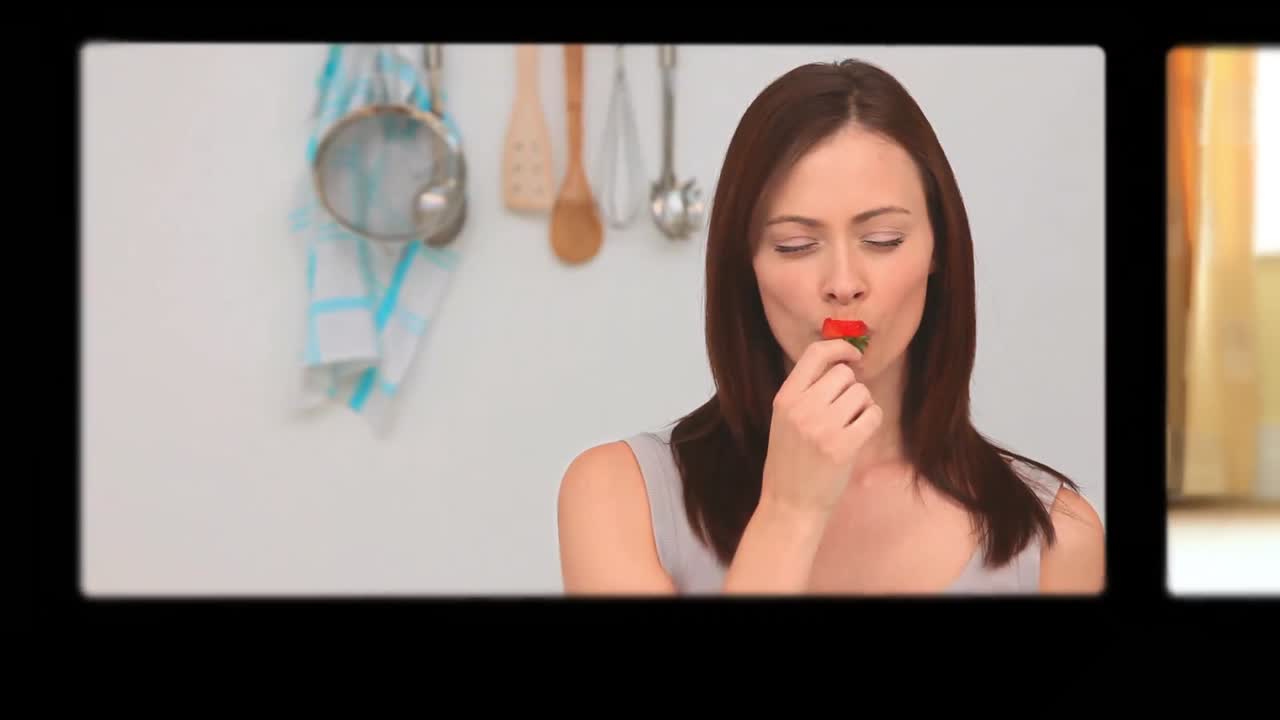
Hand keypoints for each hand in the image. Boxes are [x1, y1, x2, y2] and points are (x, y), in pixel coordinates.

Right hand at [761, 338, 882, 514]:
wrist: (790, 504)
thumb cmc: (790, 460)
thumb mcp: (785, 419)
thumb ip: (805, 391)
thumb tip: (841, 361)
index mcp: (784, 398)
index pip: (815, 354)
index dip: (840, 347)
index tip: (853, 355)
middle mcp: (802, 409)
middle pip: (844, 374)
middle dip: (851, 388)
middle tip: (843, 410)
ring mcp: (822, 428)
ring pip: (862, 393)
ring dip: (862, 406)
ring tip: (848, 425)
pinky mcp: (844, 446)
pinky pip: (873, 415)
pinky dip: (872, 421)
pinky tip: (859, 434)